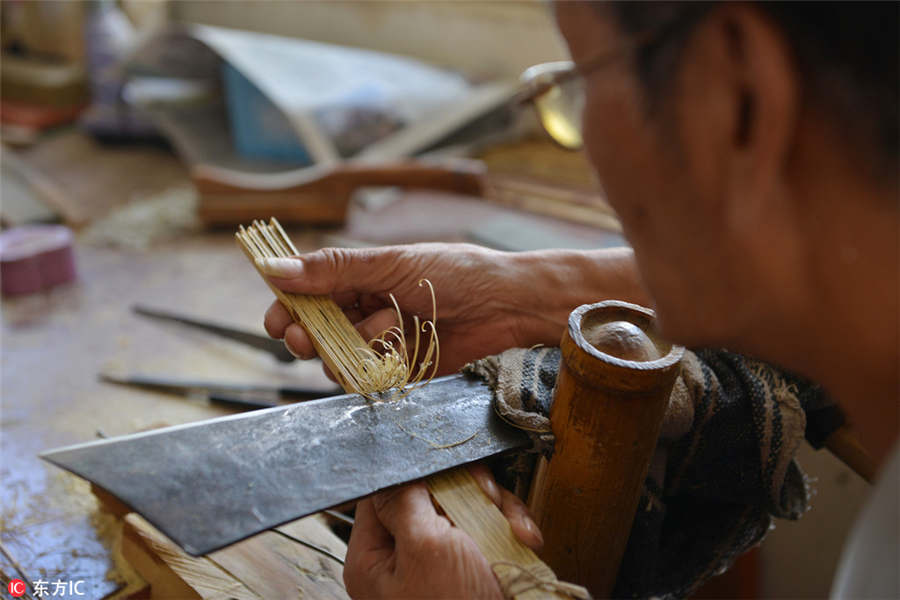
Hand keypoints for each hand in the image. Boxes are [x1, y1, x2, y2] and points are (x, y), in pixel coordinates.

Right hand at [259, 243, 644, 374]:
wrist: (508, 307)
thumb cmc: (456, 273)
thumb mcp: (391, 264)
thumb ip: (334, 270)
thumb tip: (276, 269)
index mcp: (362, 277)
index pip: (310, 293)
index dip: (289, 308)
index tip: (276, 321)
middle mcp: (369, 309)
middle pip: (318, 330)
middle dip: (308, 336)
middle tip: (303, 340)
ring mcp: (385, 341)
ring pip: (340, 357)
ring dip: (349, 350)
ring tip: (383, 334)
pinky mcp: (402, 371)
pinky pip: (369, 378)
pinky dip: (373, 369)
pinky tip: (395, 353)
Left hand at [343, 464, 542, 598]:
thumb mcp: (425, 548)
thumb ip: (404, 503)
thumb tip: (394, 473)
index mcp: (374, 558)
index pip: (382, 496)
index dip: (414, 476)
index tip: (442, 471)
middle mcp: (404, 559)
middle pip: (428, 495)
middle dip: (464, 492)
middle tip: (485, 499)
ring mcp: (442, 561)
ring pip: (465, 507)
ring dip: (495, 510)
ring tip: (510, 527)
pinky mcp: (474, 564)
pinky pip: (491, 527)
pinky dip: (510, 528)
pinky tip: (523, 539)